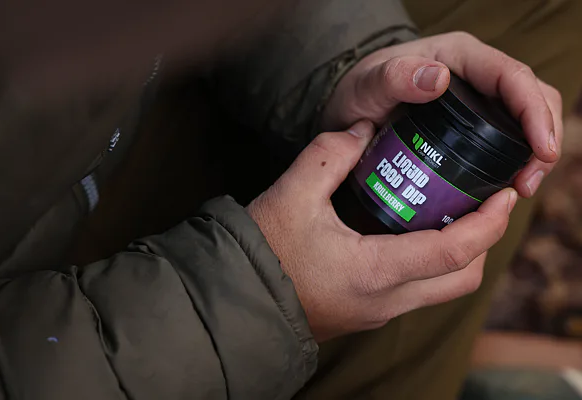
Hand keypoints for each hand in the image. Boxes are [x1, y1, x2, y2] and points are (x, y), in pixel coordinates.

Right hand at [248, 120, 516, 341]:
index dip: (488, 222)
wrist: (240, 300)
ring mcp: (378, 312)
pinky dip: (432, 263)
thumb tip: (363, 131)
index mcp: (373, 271)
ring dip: (460, 255)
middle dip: (484, 241)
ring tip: (452, 213)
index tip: (504, 194)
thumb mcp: (290, 194)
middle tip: (482, 202)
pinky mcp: (368, 312)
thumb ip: (329, 154)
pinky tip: (414, 232)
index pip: (452, 252)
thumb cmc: (263, 253)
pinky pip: (418, 292)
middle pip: (462, 279)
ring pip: (443, 290)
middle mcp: (385, 300)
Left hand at [322, 32, 562, 197]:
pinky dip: (514, 161)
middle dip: (541, 139)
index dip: (535, 113)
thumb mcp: (367, 86)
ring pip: (524, 120)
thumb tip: (438, 78)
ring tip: (521, 189)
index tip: (540, 151)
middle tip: (527, 183)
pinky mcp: (473, 124)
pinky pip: (507, 138)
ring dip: (533, 154)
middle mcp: (475, 74)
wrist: (348, 113)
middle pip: (531, 98)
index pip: (513, 78)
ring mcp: (476, 99)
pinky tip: (504, 187)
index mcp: (459, 56)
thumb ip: (392, 78)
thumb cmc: (357, 94)